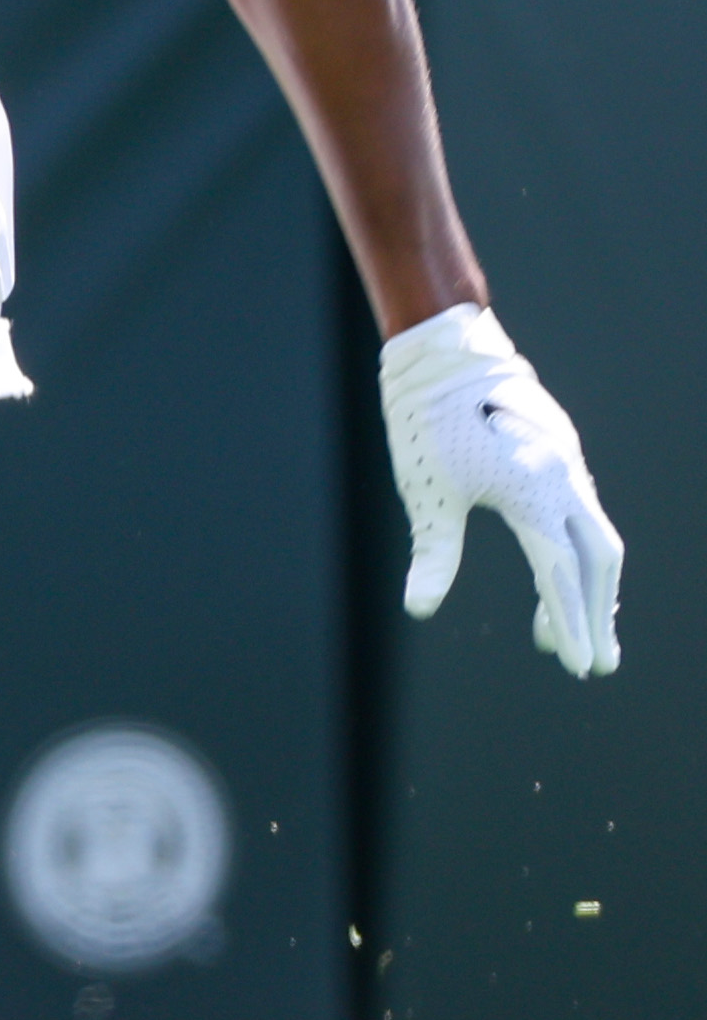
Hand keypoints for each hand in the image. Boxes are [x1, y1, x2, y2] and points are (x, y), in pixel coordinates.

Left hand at [379, 305, 621, 677]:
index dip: (571, 624)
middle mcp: (562, 478)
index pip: (560, 575)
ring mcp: (567, 463)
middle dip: (597, 616)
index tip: (580, 666)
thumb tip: (420, 608)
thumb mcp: (426, 493)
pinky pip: (584, 512)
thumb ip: (433, 553)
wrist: (445, 352)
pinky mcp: (561, 454)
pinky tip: (560, 577)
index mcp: (531, 493)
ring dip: (587, 588)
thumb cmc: (427, 421)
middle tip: (594, 666)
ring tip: (564, 635)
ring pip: (595, 537)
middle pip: (599, 561)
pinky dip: (579, 553)